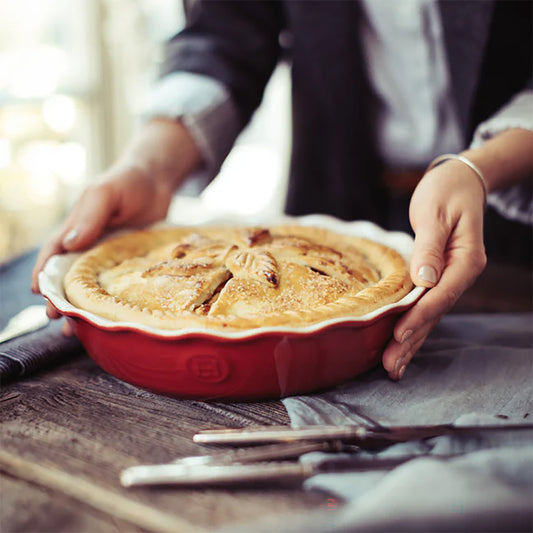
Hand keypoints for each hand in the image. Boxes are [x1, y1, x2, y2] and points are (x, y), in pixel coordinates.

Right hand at [31, 119, 201, 331]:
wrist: (159, 181)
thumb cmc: (128, 181)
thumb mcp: (106, 193)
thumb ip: (90, 216)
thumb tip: (70, 244)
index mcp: (77, 228)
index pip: (54, 254)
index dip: (44, 274)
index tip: (40, 295)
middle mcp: (90, 245)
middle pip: (70, 276)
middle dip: (61, 297)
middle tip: (56, 319)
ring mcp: (110, 255)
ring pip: (93, 285)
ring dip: (84, 304)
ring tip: (78, 329)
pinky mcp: (129, 261)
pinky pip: (118, 283)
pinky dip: (112, 299)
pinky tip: (112, 317)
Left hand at [381, 159, 486, 379]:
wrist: (460, 183)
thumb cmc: (446, 192)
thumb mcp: (437, 213)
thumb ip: (430, 247)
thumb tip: (424, 279)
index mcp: (465, 260)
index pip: (440, 295)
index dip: (418, 316)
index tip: (398, 335)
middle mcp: (460, 275)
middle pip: (434, 314)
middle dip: (411, 341)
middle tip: (390, 367)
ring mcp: (451, 279)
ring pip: (430, 316)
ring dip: (411, 342)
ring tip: (393, 368)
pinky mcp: (439, 278)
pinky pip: (426, 306)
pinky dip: (413, 326)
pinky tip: (402, 344)